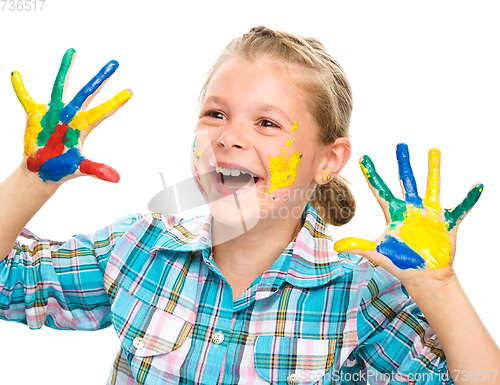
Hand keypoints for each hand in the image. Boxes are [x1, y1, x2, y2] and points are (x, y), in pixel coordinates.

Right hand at [11, 48, 131, 183]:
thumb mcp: (80, 168)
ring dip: (66, 69)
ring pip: (60, 86)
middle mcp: (71, 115)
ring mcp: (53, 112)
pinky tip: (16, 74)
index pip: (103, 111)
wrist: (41, 170)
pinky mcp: (35, 114)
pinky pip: (26, 98)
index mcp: (83, 126)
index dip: (116, 102)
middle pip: (88, 92)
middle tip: (115, 63)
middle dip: (101, 78)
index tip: (131, 91)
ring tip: (73, 51)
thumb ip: (97, 169)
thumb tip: (116, 178)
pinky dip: (20, 87)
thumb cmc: (62, 168)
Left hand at [334, 143, 482, 284]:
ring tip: (434, 151)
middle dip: (403, 163)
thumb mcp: (378, 253)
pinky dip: (469, 199)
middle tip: (400, 145)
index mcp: (394, 214)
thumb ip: (360, 246)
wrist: (424, 277)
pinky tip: (478, 186)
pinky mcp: (446, 223)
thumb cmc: (401, 263)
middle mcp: (411, 209)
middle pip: (406, 181)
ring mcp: (429, 214)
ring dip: (433, 170)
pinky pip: (460, 209)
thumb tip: (337, 246)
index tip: (364, 158)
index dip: (372, 175)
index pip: (380, 190)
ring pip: (432, 187)